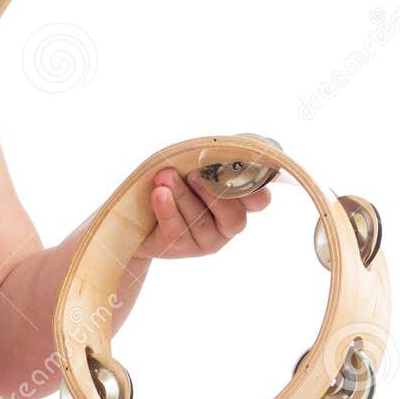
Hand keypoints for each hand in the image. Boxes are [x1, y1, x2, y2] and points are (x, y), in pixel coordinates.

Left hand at [134, 167, 270, 259]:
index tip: (238, 170)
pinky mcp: (180, 248)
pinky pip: (176, 230)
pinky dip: (167, 209)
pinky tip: (159, 194)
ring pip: (200, 221)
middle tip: (194, 174)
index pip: (259, 201)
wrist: (140, 212)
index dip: (255, 189)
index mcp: (238, 204)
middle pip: (234, 216)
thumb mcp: (194, 167)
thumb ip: (211, 161)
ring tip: (164, 176)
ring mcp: (206, 241)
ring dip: (182, 195)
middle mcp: (227, 226)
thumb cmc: (175, 183)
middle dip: (213, 193)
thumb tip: (217, 150)